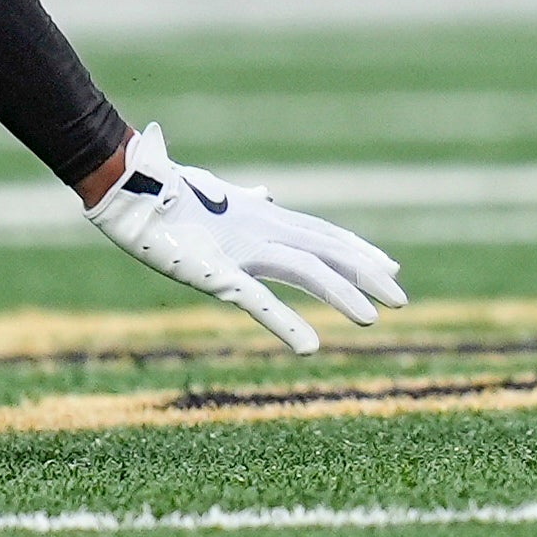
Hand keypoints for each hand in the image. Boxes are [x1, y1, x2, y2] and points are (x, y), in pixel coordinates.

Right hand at [84, 121, 403, 354]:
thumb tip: (267, 195)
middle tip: (402, 294)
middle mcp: (264, 229)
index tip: (389, 267)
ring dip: (342, 294)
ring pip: (308, 270)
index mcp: (264, 217)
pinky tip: (310, 347)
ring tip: (374, 318)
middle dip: (366, 272)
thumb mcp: (221, 198)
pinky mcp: (220, 273)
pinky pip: (261, 302)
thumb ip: (249, 202)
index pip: (323, 234)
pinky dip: (288, 324)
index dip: (357, 251)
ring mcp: (244, 250)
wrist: (134, 188)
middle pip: (328, 250)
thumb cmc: (170, 192)